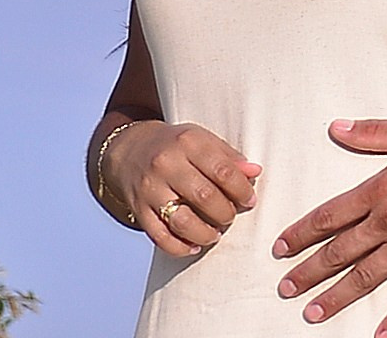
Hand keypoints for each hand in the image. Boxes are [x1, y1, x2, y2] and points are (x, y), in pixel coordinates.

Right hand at [104, 119, 258, 257]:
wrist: (131, 149)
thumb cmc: (175, 145)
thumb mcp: (202, 140)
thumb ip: (228, 156)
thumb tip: (255, 173)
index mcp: (188, 142)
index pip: (222, 170)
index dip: (241, 189)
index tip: (250, 200)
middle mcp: (167, 164)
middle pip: (204, 196)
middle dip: (224, 213)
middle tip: (231, 217)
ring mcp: (151, 189)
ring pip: (182, 221)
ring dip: (204, 233)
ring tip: (215, 234)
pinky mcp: (139, 209)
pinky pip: (160, 237)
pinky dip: (180, 247)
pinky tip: (194, 246)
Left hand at [273, 118, 386, 334]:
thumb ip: (371, 133)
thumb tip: (336, 128)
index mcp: (382, 189)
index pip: (331, 215)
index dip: (302, 233)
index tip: (282, 247)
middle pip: (340, 251)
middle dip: (309, 271)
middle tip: (285, 287)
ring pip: (366, 277)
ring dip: (336, 297)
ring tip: (312, 313)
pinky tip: (379, 336)